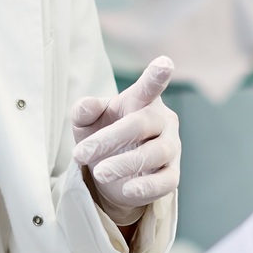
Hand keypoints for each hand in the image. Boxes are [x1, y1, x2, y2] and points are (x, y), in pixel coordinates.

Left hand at [71, 57, 180, 224]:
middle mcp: (161, 122)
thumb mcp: (85, 123)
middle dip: (111, 138)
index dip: (157, 76)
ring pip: (157, 152)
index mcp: (141, 102)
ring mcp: (170, 148)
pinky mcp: (171, 175)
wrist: (109, 175)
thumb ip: (84, 111)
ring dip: (126, 163)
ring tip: (100, 173)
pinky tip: (127, 189)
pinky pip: (166, 181)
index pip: (149, 87)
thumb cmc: (102, 136)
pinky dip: (147, 186)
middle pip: (143, 123)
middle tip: (81, 153)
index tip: (164, 62)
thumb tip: (88, 105)